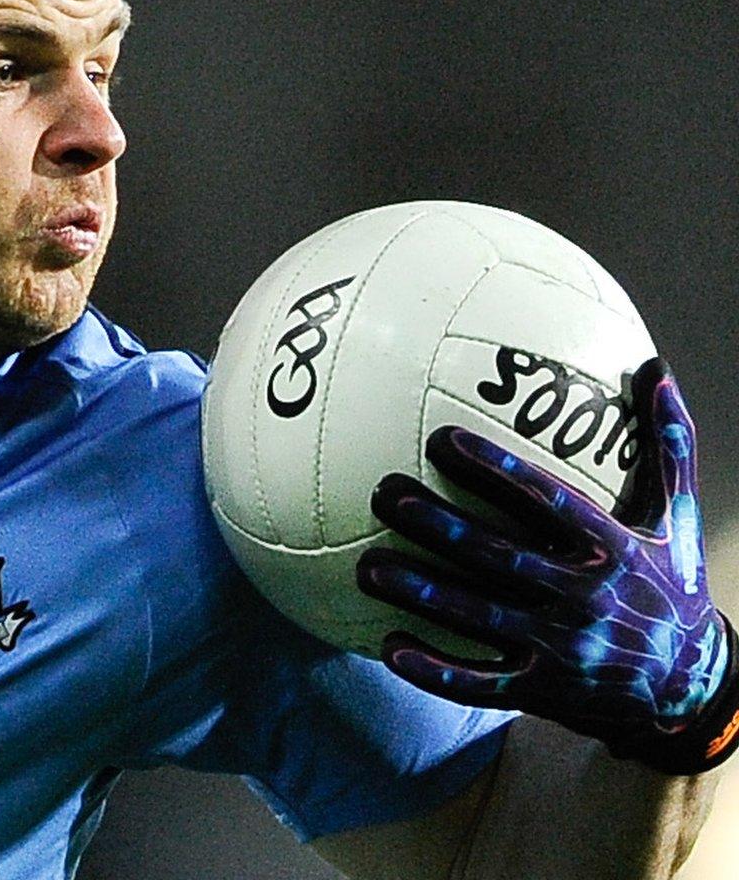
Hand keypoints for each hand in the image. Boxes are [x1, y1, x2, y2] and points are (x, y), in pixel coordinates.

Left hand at [358, 358, 738, 773]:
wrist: (692, 684)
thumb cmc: (670, 584)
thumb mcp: (677, 517)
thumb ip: (666, 445)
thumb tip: (654, 368)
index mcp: (612, 548)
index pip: (546, 502)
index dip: (496, 471)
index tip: (442, 441)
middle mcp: (584, 597)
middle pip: (497, 556)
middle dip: (437, 525)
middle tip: (385, 493)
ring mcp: (561, 649)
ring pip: (477, 617)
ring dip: (418, 592)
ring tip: (366, 566)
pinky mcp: (542, 690)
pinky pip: (480, 684)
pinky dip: (435, 670)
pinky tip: (389, 647)